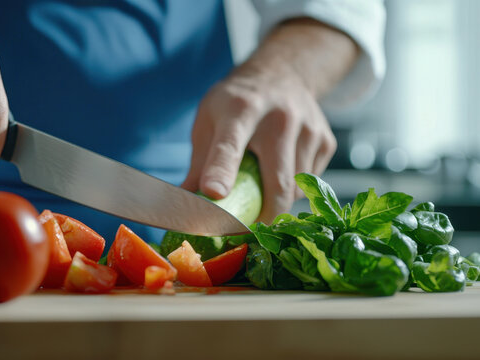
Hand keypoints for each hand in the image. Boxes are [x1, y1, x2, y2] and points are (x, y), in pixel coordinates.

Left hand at [182, 60, 336, 223]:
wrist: (282, 72)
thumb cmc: (235, 102)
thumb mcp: (208, 120)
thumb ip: (199, 163)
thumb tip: (186, 206)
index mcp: (240, 109)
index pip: (229, 145)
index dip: (221, 172)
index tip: (213, 195)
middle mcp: (280, 117)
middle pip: (276, 182)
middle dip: (263, 217)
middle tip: (246, 232)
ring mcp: (309, 128)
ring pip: (295, 189)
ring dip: (276, 201)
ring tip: (261, 183)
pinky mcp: (327, 141)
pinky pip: (309, 183)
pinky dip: (292, 189)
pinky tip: (280, 168)